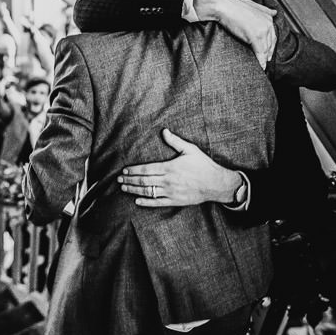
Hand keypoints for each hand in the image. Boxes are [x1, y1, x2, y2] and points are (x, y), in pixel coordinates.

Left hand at [119, 129, 241, 206]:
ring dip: (134, 190)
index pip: (146, 169)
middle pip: (144, 181)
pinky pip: (158, 203)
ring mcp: (171, 192)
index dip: (134, 170)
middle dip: (129, 180)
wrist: (216, 184)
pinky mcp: (175, 201)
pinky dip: (146, 202)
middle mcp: (168, 181)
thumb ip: (175, 141)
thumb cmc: (203, 165)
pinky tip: (137, 201)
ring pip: (148, 192)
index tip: (124, 170)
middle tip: (119, 179)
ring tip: (123, 188)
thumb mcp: (190, 150)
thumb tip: (164, 131)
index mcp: (170, 167)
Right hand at [196, 0, 276, 67]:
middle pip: (271, 44)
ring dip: (264, 59)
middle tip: (266, 61)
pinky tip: (261, 66)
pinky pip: (260, 52)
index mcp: (268, 18)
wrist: (224, 7)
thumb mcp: (252, 5)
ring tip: (262, 66)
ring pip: (266, 49)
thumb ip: (265, 10)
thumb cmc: (234, 6)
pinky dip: (261, 61)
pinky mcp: (255, 37)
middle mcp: (268, 24)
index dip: (271, 46)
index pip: (273, 36)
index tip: (268, 53)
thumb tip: (274, 12)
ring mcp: (263, 31)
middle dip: (268, 54)